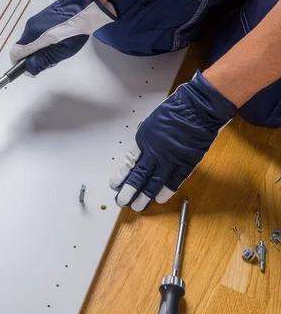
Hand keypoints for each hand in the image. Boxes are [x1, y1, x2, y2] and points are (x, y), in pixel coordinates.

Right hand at [9, 0, 115, 75]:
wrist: (82, 6)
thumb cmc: (73, 31)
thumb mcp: (60, 52)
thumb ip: (42, 61)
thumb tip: (28, 70)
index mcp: (32, 37)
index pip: (15, 54)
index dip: (20, 64)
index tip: (32, 67)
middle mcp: (29, 28)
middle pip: (23, 48)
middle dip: (32, 56)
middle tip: (50, 57)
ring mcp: (34, 21)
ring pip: (29, 41)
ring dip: (38, 48)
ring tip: (56, 46)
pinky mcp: (40, 17)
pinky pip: (35, 33)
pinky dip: (41, 39)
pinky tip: (56, 38)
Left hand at [110, 71, 237, 210]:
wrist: (198, 108)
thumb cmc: (175, 110)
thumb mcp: (151, 123)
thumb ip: (145, 140)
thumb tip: (139, 153)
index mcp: (143, 140)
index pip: (128, 163)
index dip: (121, 176)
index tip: (115, 185)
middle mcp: (155, 152)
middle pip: (139, 177)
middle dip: (129, 191)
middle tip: (122, 201)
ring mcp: (171, 159)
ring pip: (154, 183)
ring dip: (145, 196)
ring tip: (137, 206)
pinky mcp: (186, 163)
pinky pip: (174, 181)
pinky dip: (166, 191)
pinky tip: (158, 199)